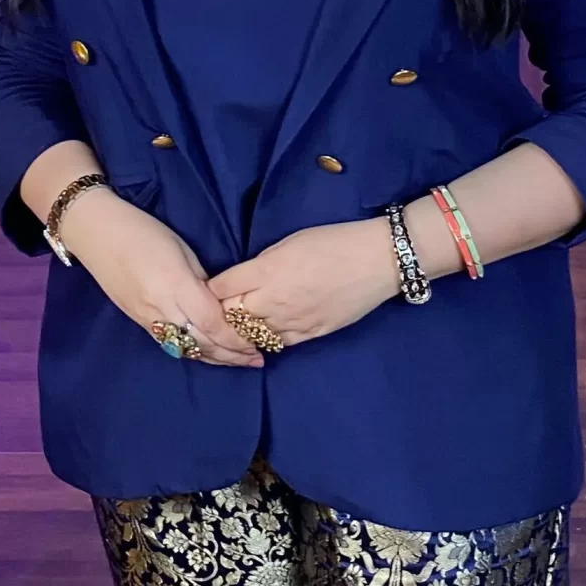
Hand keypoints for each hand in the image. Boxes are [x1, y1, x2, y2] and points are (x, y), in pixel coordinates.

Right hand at [56, 189, 262, 367]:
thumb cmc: (143, 231)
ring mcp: (146, 317)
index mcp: (175, 284)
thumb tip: (217, 304)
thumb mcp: (182, 250)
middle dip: (230, 355)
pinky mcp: (136, 320)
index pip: (211, 323)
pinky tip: (206, 353)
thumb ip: (201, 282)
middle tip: (255, 360)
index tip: (256, 346)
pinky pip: (168, 343)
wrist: (96, 232)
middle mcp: (160, 307)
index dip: (235, 340)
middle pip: (200, 342)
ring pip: (184, 348)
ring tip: (237, 362)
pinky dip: (190, 351)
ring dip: (212, 357)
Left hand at [205, 220, 397, 352]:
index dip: (210, 290)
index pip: (219, 289)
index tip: (208, 289)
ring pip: (252, 335)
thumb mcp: (289, 242)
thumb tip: (243, 279)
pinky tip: (266, 332)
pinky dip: (267, 339)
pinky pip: (278, 343)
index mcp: (266, 271)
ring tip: (240, 323)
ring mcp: (292, 321)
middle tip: (218, 310)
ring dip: (243, 330)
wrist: (377, 260)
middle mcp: (274, 300)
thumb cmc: (334, 242)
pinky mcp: (311, 333)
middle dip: (221, 313)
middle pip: (230, 316)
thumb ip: (262, 264)